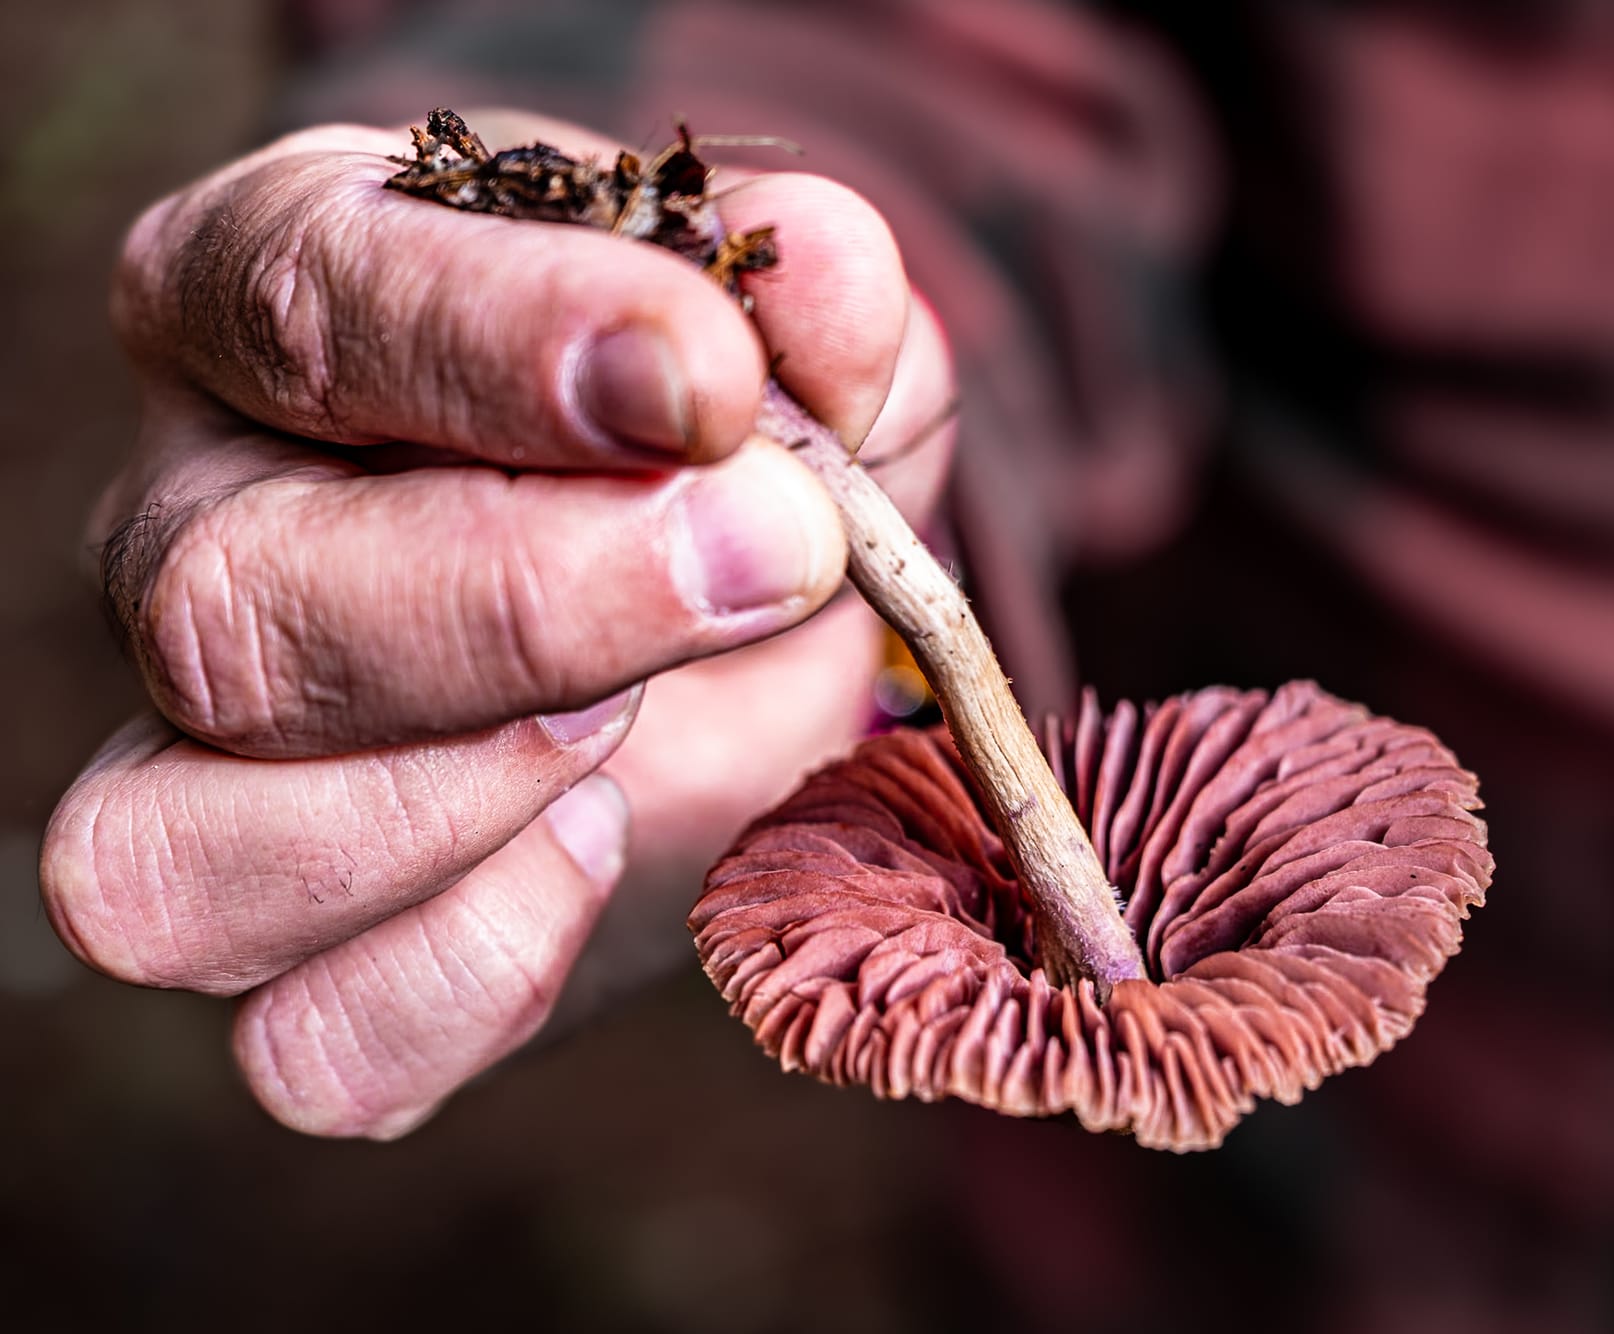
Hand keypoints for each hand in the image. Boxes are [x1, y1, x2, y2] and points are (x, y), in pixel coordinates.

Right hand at [38, 112, 953, 1137]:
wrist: (713, 576)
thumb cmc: (714, 429)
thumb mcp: (779, 332)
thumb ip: (807, 300)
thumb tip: (833, 279)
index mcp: (269, 301)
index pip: (305, 303)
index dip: (510, 344)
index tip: (713, 382)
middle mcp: (187, 533)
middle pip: (224, 617)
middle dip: (526, 610)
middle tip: (767, 560)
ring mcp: (201, 763)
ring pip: (174, 868)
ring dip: (462, 812)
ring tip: (635, 720)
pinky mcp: (301, 945)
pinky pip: (314, 1045)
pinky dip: (479, 975)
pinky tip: (603, 839)